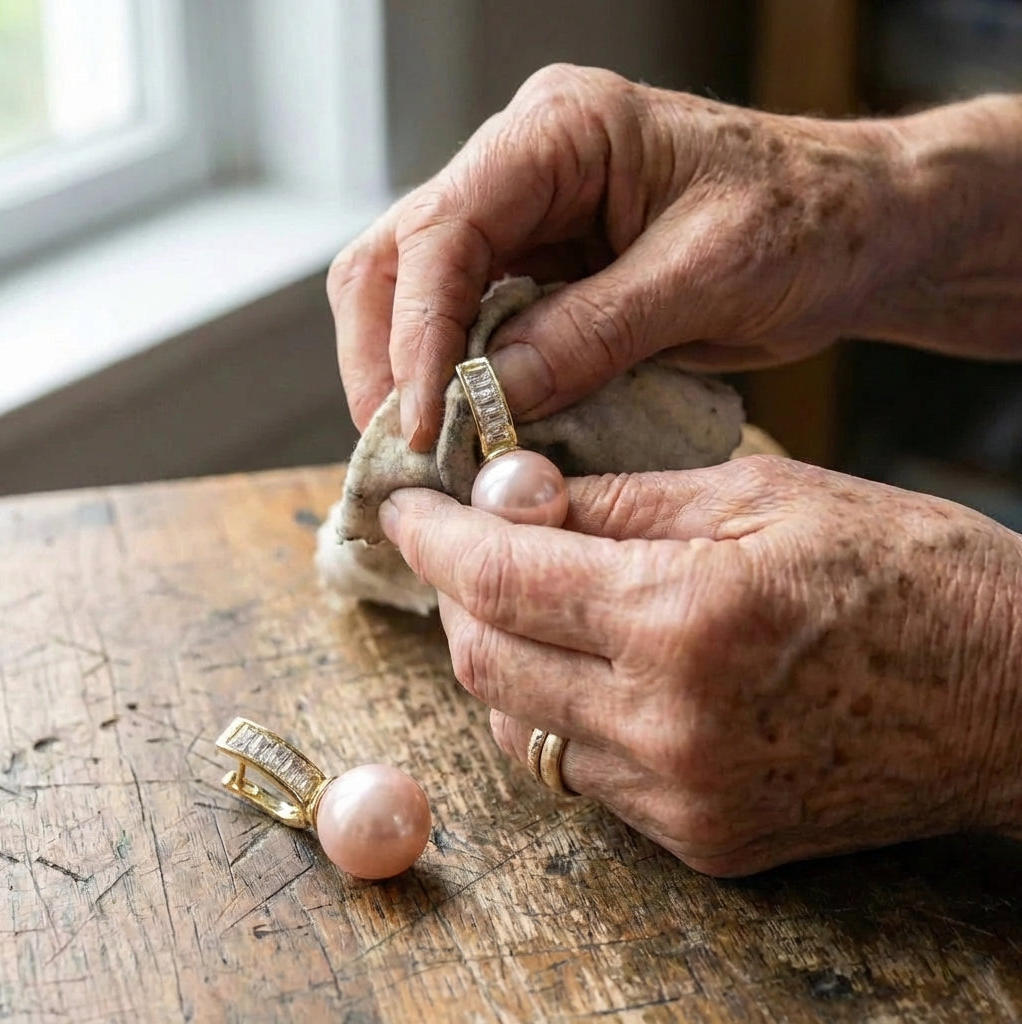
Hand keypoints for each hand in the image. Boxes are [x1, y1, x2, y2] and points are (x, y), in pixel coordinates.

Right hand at [329, 63, 916, 449]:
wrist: (854, 231)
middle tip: (404, 449)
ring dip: (411, 375)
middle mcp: (524, 167)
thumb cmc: (806, 221)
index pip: (443, 228)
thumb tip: (491, 397)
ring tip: (430, 452)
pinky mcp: (543, 273)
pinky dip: (459, 383)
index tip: (422, 422)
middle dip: (387, 357)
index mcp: (560, 131)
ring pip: (417, 295)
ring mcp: (527, 220)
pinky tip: (470, 432)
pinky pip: (472, 328)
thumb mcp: (706, 276)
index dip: (418, 332)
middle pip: (398, 257)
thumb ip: (593, 331)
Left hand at [379, 456, 1021, 874]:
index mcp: (684, 616)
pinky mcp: (703, 837)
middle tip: (465, 544)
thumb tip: (517, 496)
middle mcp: (668, 722)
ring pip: (519, 726)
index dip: (436, 536)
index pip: (500, 576)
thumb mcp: (760, 494)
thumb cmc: (906, 571)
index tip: (406, 506)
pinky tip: (587, 665)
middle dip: (455, 595)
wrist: (1013, 697)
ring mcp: (682, 796)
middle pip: (484, 662)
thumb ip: (619, 501)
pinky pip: (580, 773)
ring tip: (527, 599)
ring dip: (499, 656)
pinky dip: (556, 712)